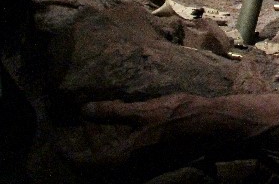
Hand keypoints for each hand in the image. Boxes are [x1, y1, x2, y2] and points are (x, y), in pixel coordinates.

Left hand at [63, 93, 206, 169]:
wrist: (213, 128)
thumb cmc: (178, 116)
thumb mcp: (143, 110)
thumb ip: (112, 112)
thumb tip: (84, 110)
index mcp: (121, 159)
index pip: (83, 164)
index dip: (67, 154)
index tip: (58, 143)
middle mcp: (130, 172)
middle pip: (96, 174)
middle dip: (82, 162)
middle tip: (72, 146)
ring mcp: (144, 172)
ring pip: (112, 174)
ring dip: (100, 162)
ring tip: (93, 146)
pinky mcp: (155, 168)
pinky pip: (125, 170)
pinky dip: (115, 160)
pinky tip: (119, 145)